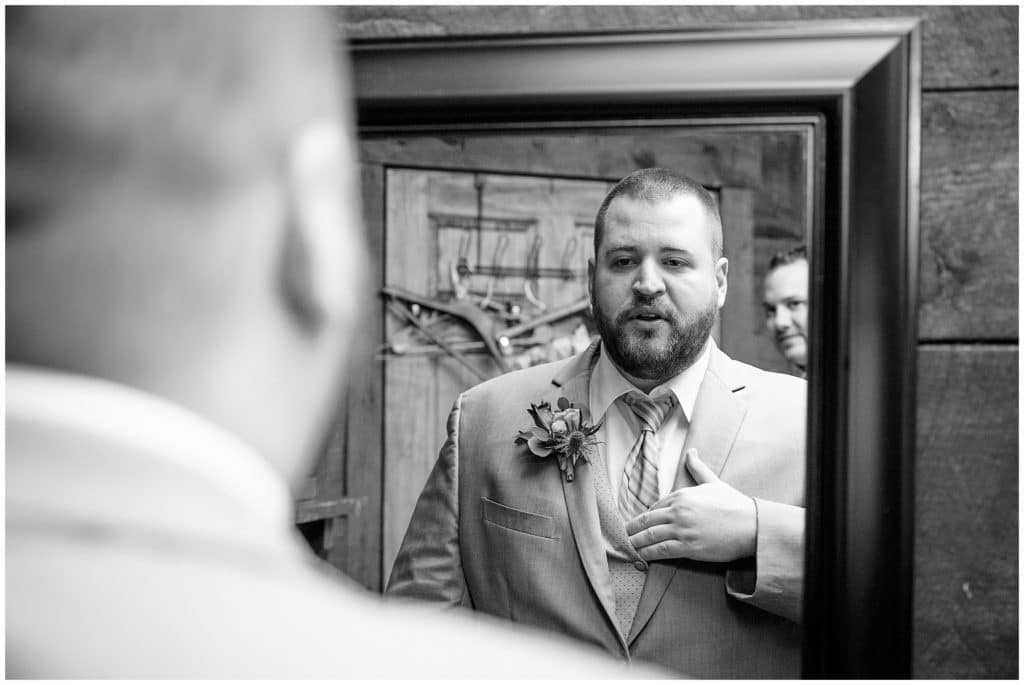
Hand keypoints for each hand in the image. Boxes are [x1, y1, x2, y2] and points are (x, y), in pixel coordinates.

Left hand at [626, 448, 756, 562]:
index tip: (638, 524)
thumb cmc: (735, 505)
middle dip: (632, 529)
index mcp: (682, 495)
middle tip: (623, 535)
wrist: (753, 526)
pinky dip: (648, 554)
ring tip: (628, 548)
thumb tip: (691, 451)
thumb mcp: (713, 482)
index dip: (645, 517)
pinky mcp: (688, 547)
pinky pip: (661, 551)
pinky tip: (641, 557)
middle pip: (647, 521)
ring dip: (636, 543)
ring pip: (649, 536)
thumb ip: (698, 468)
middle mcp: (678, 511)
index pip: (655, 506)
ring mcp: (682, 529)